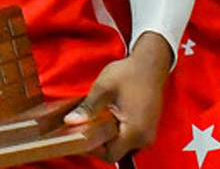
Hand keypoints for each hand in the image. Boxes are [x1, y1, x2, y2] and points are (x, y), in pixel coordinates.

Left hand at [65, 32, 171, 158]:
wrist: (150, 66)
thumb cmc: (127, 75)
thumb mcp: (103, 89)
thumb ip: (88, 108)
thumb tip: (70, 122)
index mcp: (135, 132)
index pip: (110, 154)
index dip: (91, 148)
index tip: (77, 133)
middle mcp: (144, 138)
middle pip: (115, 152)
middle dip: (96, 142)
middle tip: (81, 125)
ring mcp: (147, 135)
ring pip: (121, 146)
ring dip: (105, 136)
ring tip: (91, 119)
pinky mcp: (146, 129)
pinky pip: (127, 138)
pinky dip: (114, 132)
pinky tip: (103, 117)